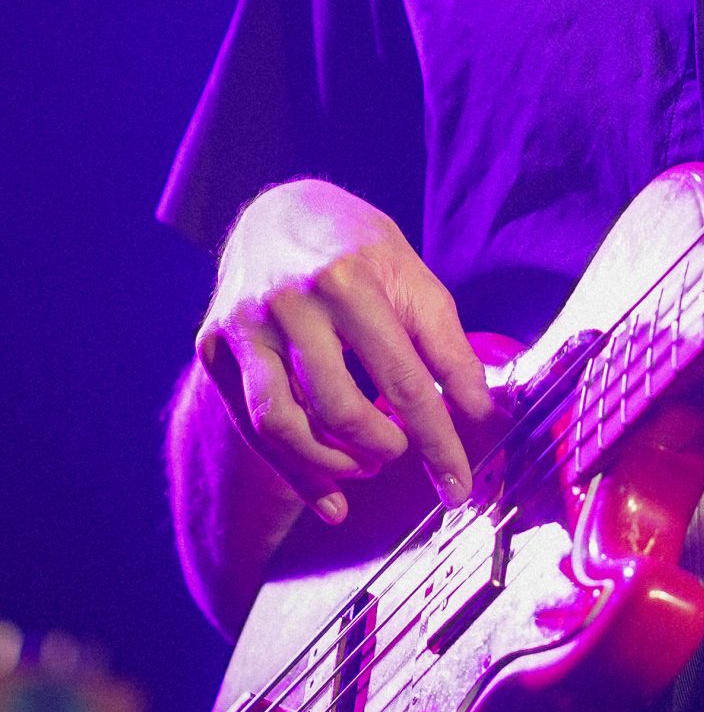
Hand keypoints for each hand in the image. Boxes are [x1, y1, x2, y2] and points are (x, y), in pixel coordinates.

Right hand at [196, 179, 497, 523]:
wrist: (277, 212)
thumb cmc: (358, 250)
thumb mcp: (413, 278)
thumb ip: (448, 346)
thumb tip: (482, 413)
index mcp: (350, 282)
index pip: (404, 381)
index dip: (436, 442)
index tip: (458, 486)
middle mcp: (290, 304)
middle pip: (339, 410)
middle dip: (382, 450)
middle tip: (400, 453)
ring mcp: (244, 327)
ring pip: (282, 425)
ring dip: (333, 465)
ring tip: (366, 465)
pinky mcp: (213, 348)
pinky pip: (252, 428)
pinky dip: (293, 473)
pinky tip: (330, 500)